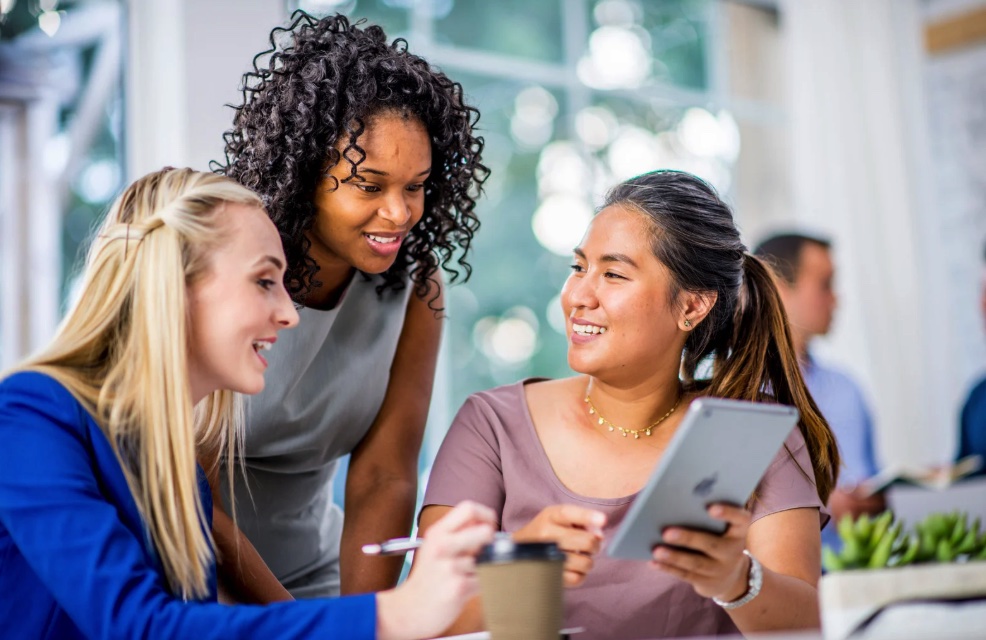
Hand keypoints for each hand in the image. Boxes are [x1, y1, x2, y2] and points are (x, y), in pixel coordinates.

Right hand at [376, 501, 495, 639]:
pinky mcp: (458, 587)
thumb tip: (488, 523)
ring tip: (467, 575)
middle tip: (485, 550)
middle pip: (485, 530)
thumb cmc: (427, 577)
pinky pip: (485, 579)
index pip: (469, 508)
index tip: (489, 526)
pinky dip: (480, 584)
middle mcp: (442, 546)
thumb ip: (456, 532)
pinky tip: (465, 587)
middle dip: (491, 541)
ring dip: (483, 568)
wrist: (408, 609)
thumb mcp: (434, 546)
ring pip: (488, 559)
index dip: (486, 515)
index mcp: (437, 532)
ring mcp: (450, 567)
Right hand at [513, 504, 605, 586]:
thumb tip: (599, 536)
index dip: (587, 516)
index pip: (569, 513)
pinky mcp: (549, 575)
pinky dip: (580, 574)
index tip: (603, 520)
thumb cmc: (547, 530)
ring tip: (579, 556)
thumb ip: (582, 521)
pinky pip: (578, 579)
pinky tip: (573, 568)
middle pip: (587, 541)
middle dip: (595, 545)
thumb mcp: (560, 517)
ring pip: (586, 562)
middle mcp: (546, 534)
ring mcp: (547, 556)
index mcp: (550, 516)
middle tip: (589, 546)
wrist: (519, 549)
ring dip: (588, 561)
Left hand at [650, 503, 751, 601]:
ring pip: (696, 563)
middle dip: (688, 538)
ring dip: (674, 557)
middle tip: (666, 532)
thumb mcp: (721, 528)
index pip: (741, 519)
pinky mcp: (708, 583)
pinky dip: (668, 568)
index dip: (729, 513)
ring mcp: (721, 570)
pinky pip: (686, 575)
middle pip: (712, 545)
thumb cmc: (718, 538)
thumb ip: (704, 516)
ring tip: (656, 550)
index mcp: (738, 531)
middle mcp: (733, 551)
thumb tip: (673, 505)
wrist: (730, 576)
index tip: (711, 507)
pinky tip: (653, 562)